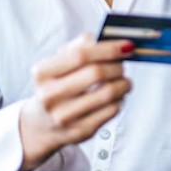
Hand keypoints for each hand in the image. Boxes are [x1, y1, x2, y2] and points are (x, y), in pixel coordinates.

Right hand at [19, 34, 133, 170]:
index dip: (108, 48)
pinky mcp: (80, 131)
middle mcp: (49, 96)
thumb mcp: (59, 63)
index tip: (127, 45)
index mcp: (42, 73)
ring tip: (123, 80)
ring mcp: (64, 116)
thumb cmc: (57, 85)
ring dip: (123, 83)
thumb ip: (82, 46)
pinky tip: (116, 96)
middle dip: (117, 66)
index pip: (80, 55)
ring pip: (108, 93)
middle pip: (95, 73)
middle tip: (123, 64)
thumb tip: (112, 39)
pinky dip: (120, 99)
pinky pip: (111, 110)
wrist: (42, 123)